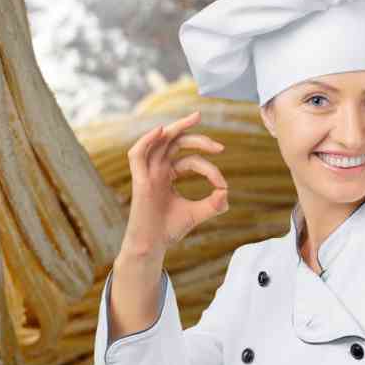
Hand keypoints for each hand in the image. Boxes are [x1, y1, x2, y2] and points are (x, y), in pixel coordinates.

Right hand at [122, 110, 228, 259]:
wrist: (153, 246)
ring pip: (159, 141)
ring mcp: (147, 173)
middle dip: (197, 139)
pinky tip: (161, 130)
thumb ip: (213, 203)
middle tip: (219, 146)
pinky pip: (137, 154)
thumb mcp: (197, 213)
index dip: (209, 168)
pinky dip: (146, 140)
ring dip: (176, 127)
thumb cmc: (170, 230)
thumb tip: (226, 192)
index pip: (190, 161)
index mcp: (166, 175)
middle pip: (175, 143)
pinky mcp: (139, 180)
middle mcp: (156, 170)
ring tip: (195, 118)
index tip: (222, 185)